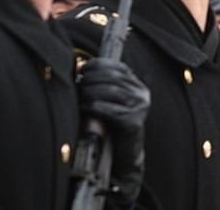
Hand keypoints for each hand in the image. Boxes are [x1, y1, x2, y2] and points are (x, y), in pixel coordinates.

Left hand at [78, 57, 149, 206]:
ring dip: (89, 92)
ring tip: (78, 97)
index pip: (117, 66)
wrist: (123, 155)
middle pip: (112, 77)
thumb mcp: (109, 101)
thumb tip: (79, 66)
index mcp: (137, 85)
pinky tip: (83, 108)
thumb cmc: (110, 126)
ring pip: (110, 91)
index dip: (97, 65)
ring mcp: (140, 107)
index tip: (81, 70)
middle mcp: (142, 94)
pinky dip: (92, 107)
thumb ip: (100, 84)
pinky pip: (108, 109)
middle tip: (76, 84)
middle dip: (90, 78)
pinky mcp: (134, 122)